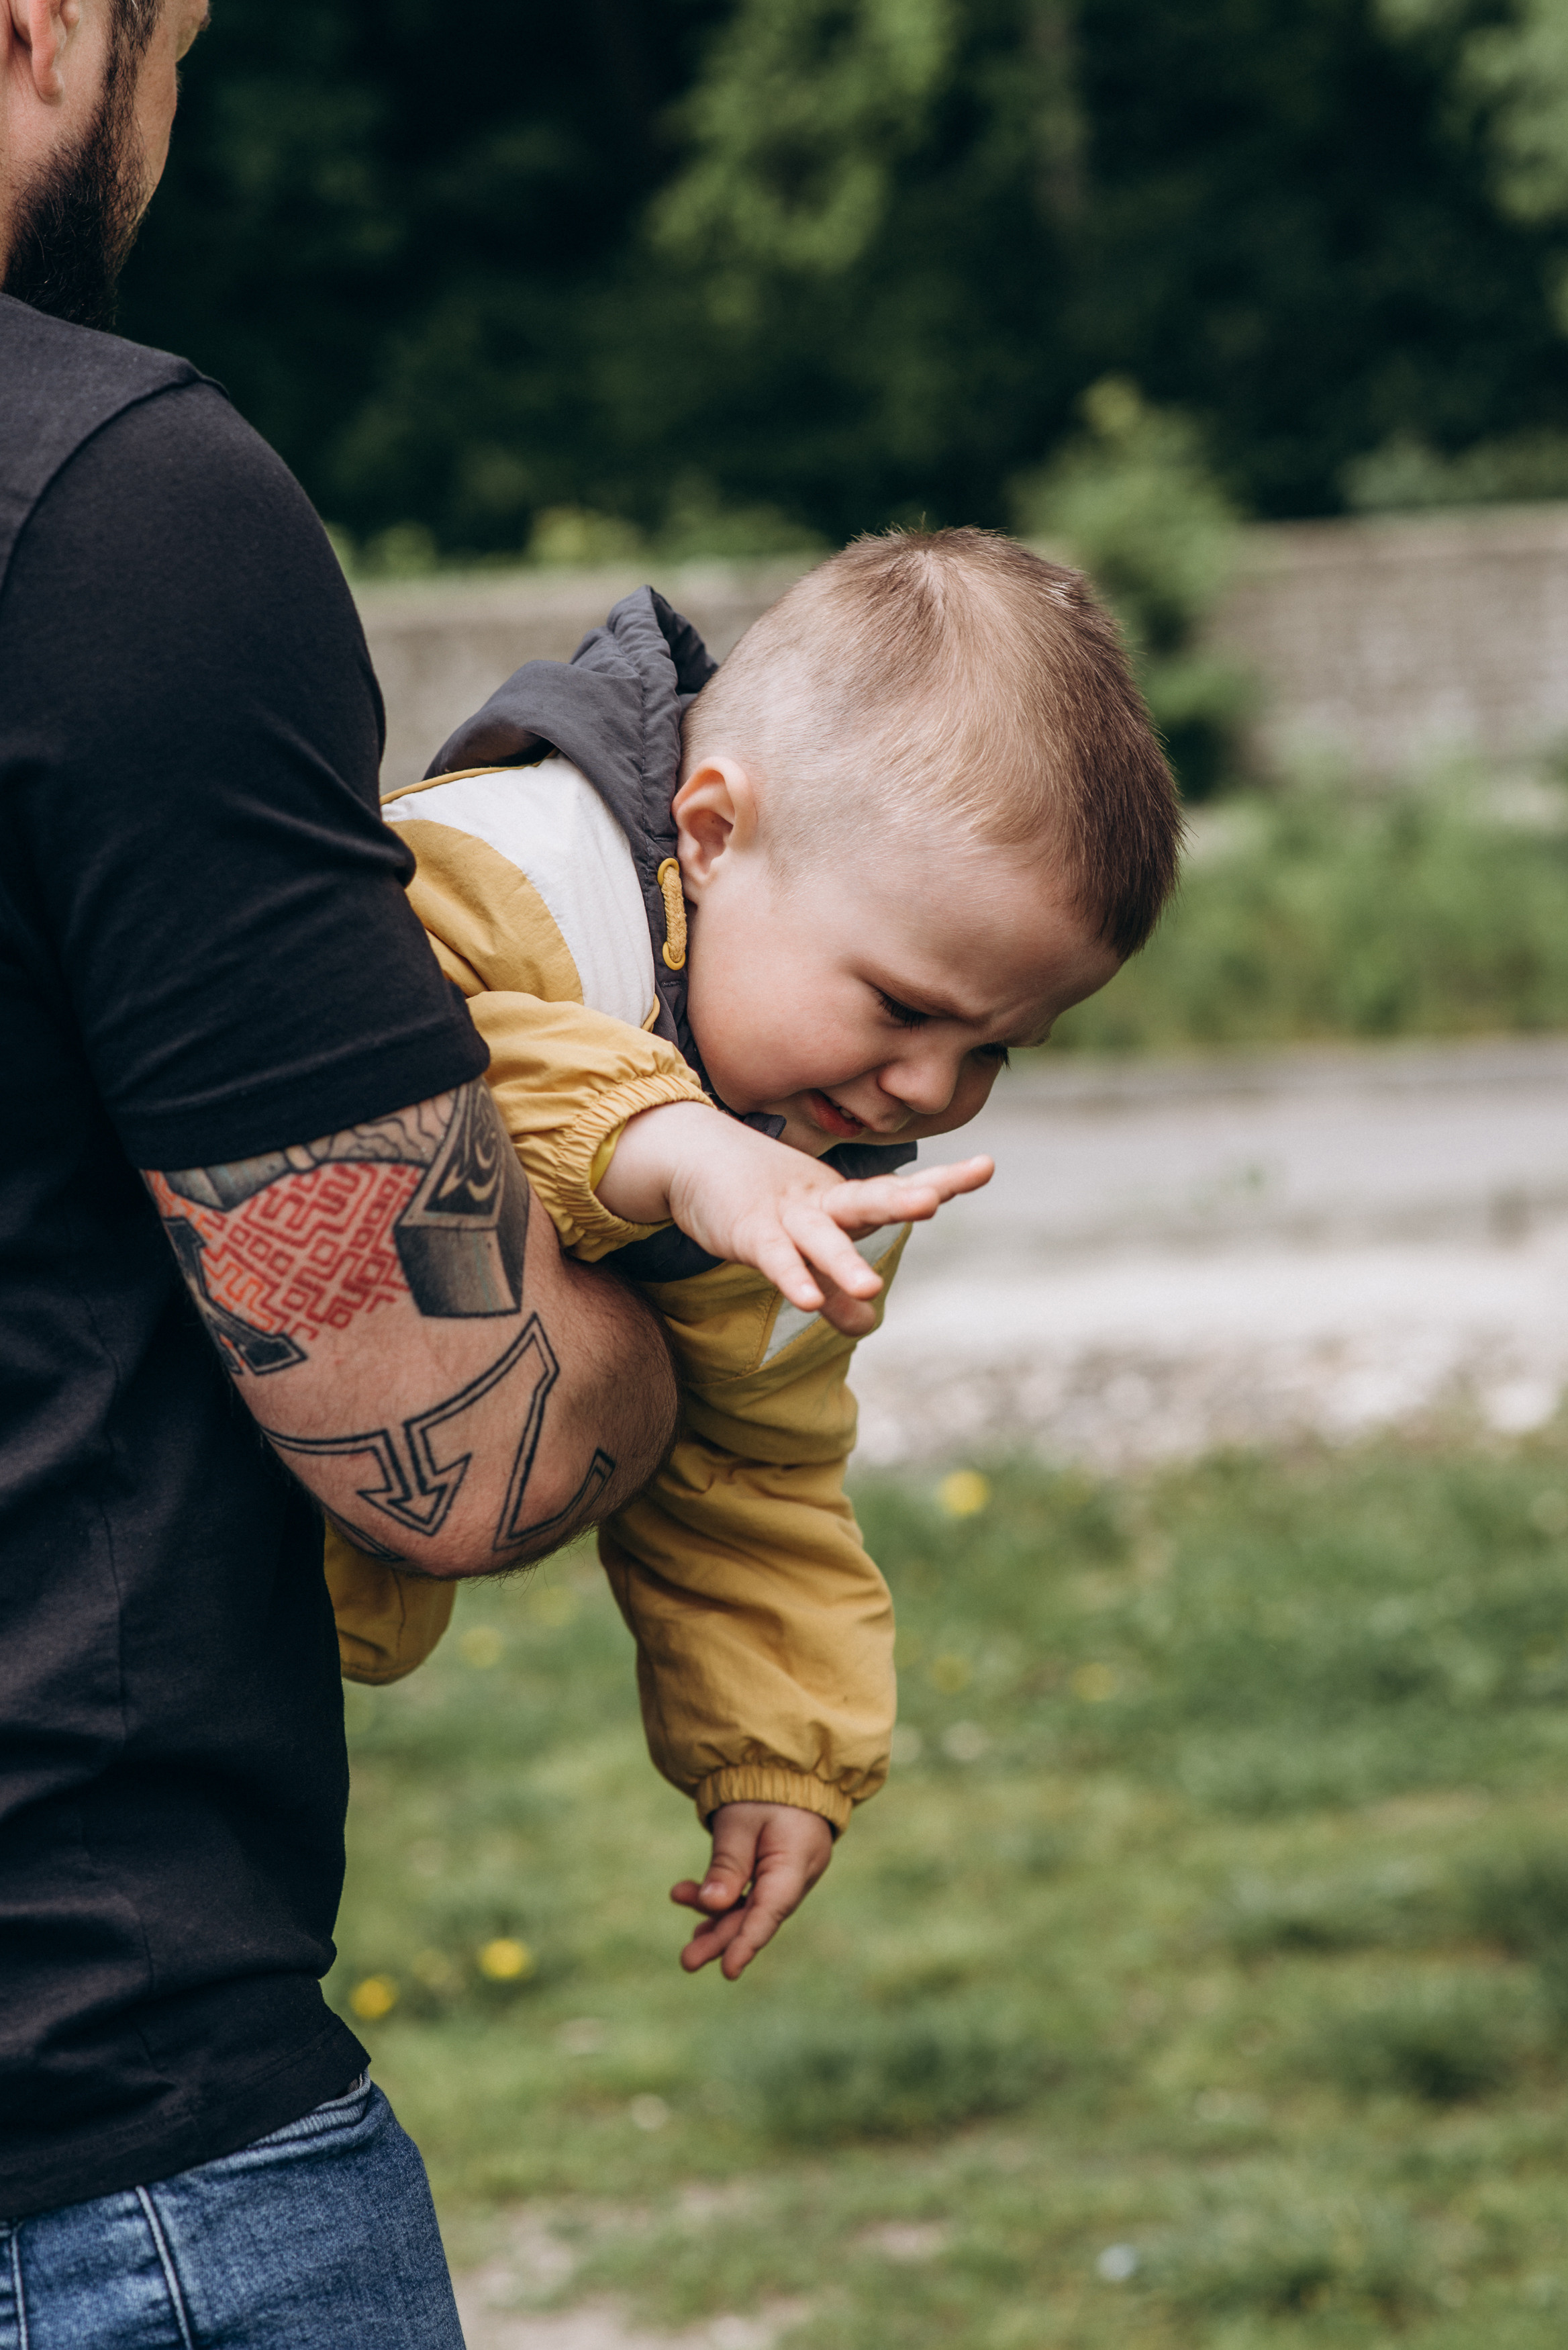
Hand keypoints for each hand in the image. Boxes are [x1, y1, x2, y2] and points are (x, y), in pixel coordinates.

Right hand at [597, 1100, 991, 1336]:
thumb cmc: (759, 1202)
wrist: (692, 1160)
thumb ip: (835, 1287)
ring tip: (871, 1287)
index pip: (896, 1191)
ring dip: (843, 1262)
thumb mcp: (804, 1246)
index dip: (943, 1179)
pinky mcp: (749, 1231)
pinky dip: (790, 1278)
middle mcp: (822, 1202)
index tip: (987, 1166)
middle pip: (868, 1199)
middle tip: (935, 1200)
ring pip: (820, 1237)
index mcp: (843, 1200)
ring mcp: (785, 1215)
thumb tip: (867, 1326)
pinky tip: (806, 1302)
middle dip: (903, 1199)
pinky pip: (774, 1258)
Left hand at [669, 1801, 834, 1979]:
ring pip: (750, 1906)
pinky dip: (723, 1897)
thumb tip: (711, 1905)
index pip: (770, 1910)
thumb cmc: (766, 1787)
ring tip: (684, 1922)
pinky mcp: (775, 1870)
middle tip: (687, 1960)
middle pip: (757, 1916)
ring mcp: (788, 1874)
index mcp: (796, 1862)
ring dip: (716, 1917)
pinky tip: (691, 1898)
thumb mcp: (740, 1821)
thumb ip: (728, 1863)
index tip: (727, 1970)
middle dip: (721, 1938)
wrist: (789, 1766)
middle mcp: (797, 1875)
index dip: (748, 1942)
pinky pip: (750, 1892)